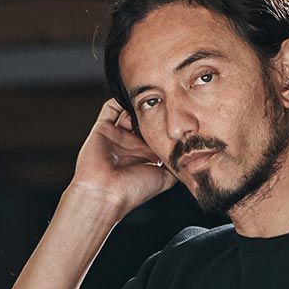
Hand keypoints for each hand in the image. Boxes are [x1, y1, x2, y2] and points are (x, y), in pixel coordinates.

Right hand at [70, 98, 175, 213]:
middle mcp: (131, 145)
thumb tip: (186, 154)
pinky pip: (110, 108)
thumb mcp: (164, 179)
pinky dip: (118, 99)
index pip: (157, 134)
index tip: (177, 115)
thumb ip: (174, 165)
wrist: (106, 194)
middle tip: (165, 99)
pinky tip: (130, 94)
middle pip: (143, 122)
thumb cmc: (134, 190)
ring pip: (128, 113)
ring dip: (137, 104)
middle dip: (153, 111)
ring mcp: (116, 136)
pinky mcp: (103, 129)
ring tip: (149, 95)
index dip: (166, 125)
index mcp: (145, 157)